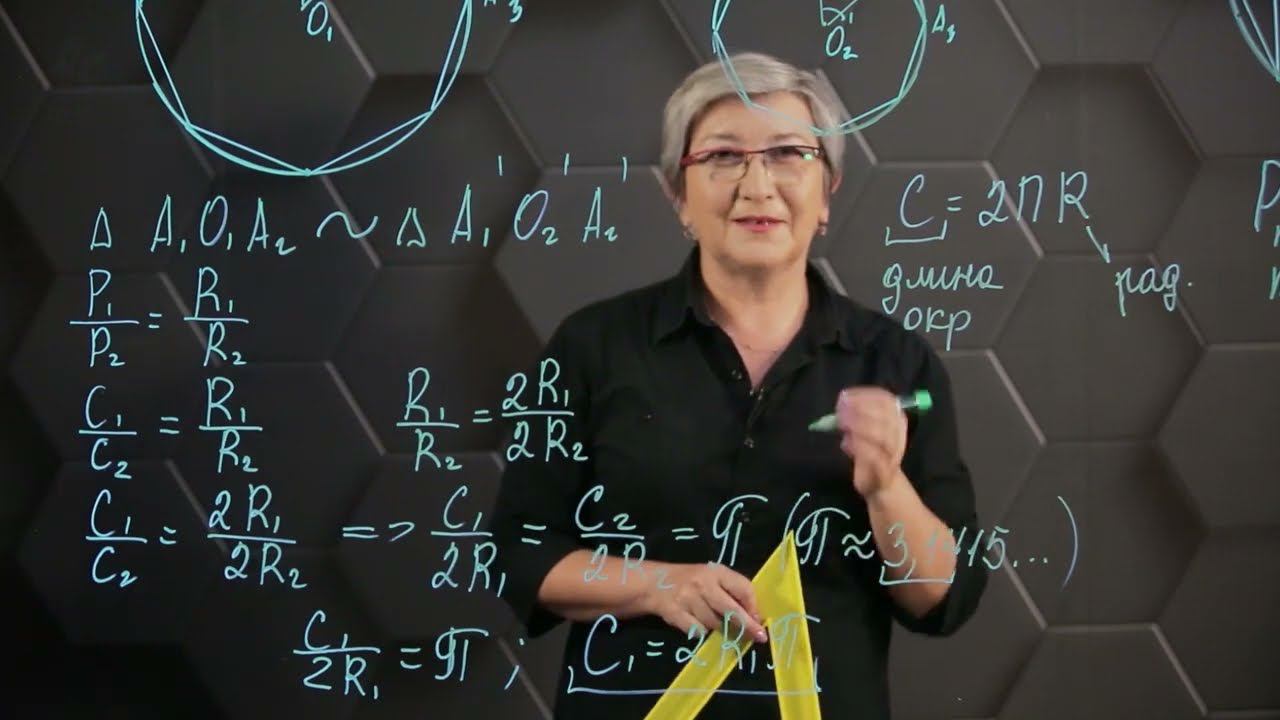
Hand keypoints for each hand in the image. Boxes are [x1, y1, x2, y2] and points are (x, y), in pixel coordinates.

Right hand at [644, 562, 767, 643]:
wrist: (655, 583)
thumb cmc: (691, 581)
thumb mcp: (712, 577)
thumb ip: (732, 590)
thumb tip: (754, 616)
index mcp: (716, 572)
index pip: (743, 588)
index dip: (754, 606)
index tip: (759, 619)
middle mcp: (703, 584)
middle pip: (732, 610)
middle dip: (747, 626)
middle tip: (759, 637)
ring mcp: (688, 599)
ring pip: (714, 623)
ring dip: (719, 628)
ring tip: (713, 622)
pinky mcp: (676, 613)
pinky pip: (698, 630)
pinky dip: (700, 631)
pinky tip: (695, 622)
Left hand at [835, 387, 907, 498]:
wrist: (881, 483)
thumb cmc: (872, 450)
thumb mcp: (866, 428)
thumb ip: (858, 414)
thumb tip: (843, 401)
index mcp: (897, 420)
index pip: (886, 401)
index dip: (865, 396)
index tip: (845, 396)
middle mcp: (898, 435)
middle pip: (885, 416)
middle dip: (860, 409)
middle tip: (840, 409)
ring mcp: (893, 454)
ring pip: (882, 436)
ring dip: (860, 426)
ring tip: (841, 423)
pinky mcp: (884, 471)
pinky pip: (875, 457)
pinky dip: (859, 447)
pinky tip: (846, 442)